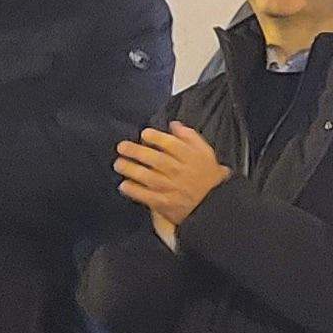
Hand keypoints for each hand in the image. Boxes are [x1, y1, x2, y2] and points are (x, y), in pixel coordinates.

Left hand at [114, 124, 230, 229]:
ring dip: (129, 169)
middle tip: (121, 147)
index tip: (144, 133)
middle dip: (135, 151)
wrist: (213, 207)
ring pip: (145, 176)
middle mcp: (177, 171)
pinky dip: (132, 190)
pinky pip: (144, 196)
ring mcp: (169, 188)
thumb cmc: (208, 177)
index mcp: (189, 157)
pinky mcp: (163, 204)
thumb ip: (190, 137)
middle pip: (153, 158)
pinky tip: (124, 185)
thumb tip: (173, 125)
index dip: (155, 137)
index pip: (170, 143)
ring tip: (118, 164)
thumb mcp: (206, 153)